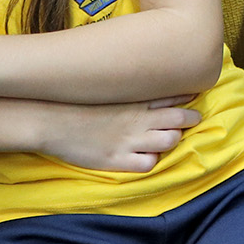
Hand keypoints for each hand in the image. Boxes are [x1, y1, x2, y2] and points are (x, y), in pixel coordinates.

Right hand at [39, 96, 201, 171]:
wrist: (50, 120)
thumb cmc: (76, 103)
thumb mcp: (106, 89)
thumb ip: (127, 88)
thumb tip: (141, 79)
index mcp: (134, 100)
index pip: (172, 96)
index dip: (186, 98)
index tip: (193, 97)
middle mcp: (137, 120)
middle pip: (179, 119)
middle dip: (190, 120)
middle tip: (190, 120)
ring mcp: (128, 140)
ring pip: (170, 141)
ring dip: (172, 141)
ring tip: (168, 139)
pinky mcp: (117, 160)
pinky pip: (147, 164)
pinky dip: (151, 161)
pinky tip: (145, 157)